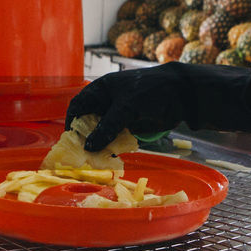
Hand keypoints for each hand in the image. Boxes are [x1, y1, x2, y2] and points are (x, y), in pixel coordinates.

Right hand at [65, 62, 250, 151]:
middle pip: (88, 121)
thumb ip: (107, 127)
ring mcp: (118, 114)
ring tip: (96, 160)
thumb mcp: (126, 107)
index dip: (72, 121)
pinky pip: (115, 138)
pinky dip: (112, 147)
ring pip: (101, 132)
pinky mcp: (130, 125)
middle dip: (85, 137)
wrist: (181, 94)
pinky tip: (111, 157)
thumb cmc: (150, 91)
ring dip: (98, 145)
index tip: (70, 139)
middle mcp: (107, 102)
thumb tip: (88, 146)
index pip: (78, 105)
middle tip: (81, 155)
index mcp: (101, 90)